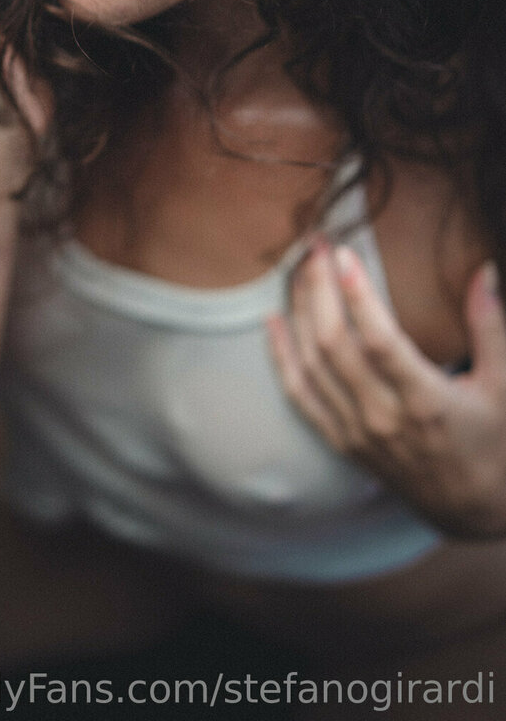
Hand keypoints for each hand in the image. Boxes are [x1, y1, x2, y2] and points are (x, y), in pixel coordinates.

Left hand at [266, 238, 505, 536]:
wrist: (472, 509)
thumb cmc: (494, 441)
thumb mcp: (505, 386)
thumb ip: (490, 327)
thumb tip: (483, 271)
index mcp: (426, 400)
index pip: (379, 341)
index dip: (357, 295)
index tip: (345, 254)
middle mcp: (383, 417)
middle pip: (334, 344)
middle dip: (319, 289)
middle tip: (316, 247)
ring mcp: (356, 432)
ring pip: (311, 364)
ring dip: (299, 312)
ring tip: (299, 270)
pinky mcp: (341, 441)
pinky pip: (299, 395)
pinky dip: (281, 357)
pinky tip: (273, 321)